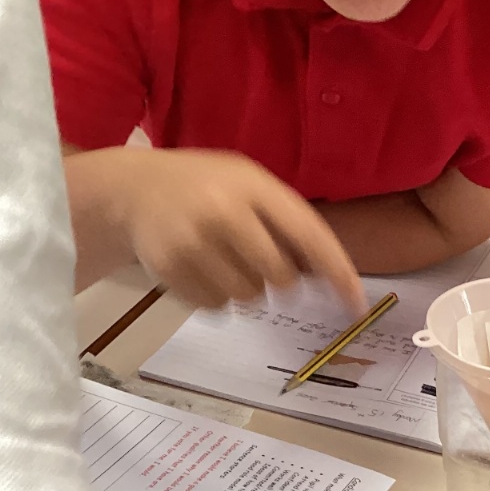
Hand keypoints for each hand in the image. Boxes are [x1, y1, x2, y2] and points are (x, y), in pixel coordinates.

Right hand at [101, 148, 362, 311]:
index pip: (310, 237)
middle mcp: (223, 213)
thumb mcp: (248, 183)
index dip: (338, 274)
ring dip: (248, 288)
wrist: (132, 190)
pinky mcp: (171, 271)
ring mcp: (193, 243)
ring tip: (226, 258)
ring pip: (249, 298)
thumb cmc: (205, 187)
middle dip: (280, 280)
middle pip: (281, 279)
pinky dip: (218, 296)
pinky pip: (217, 307)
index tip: (357, 306)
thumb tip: (328, 276)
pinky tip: (202, 267)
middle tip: (261, 261)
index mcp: (252, 186)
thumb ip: (288, 220)